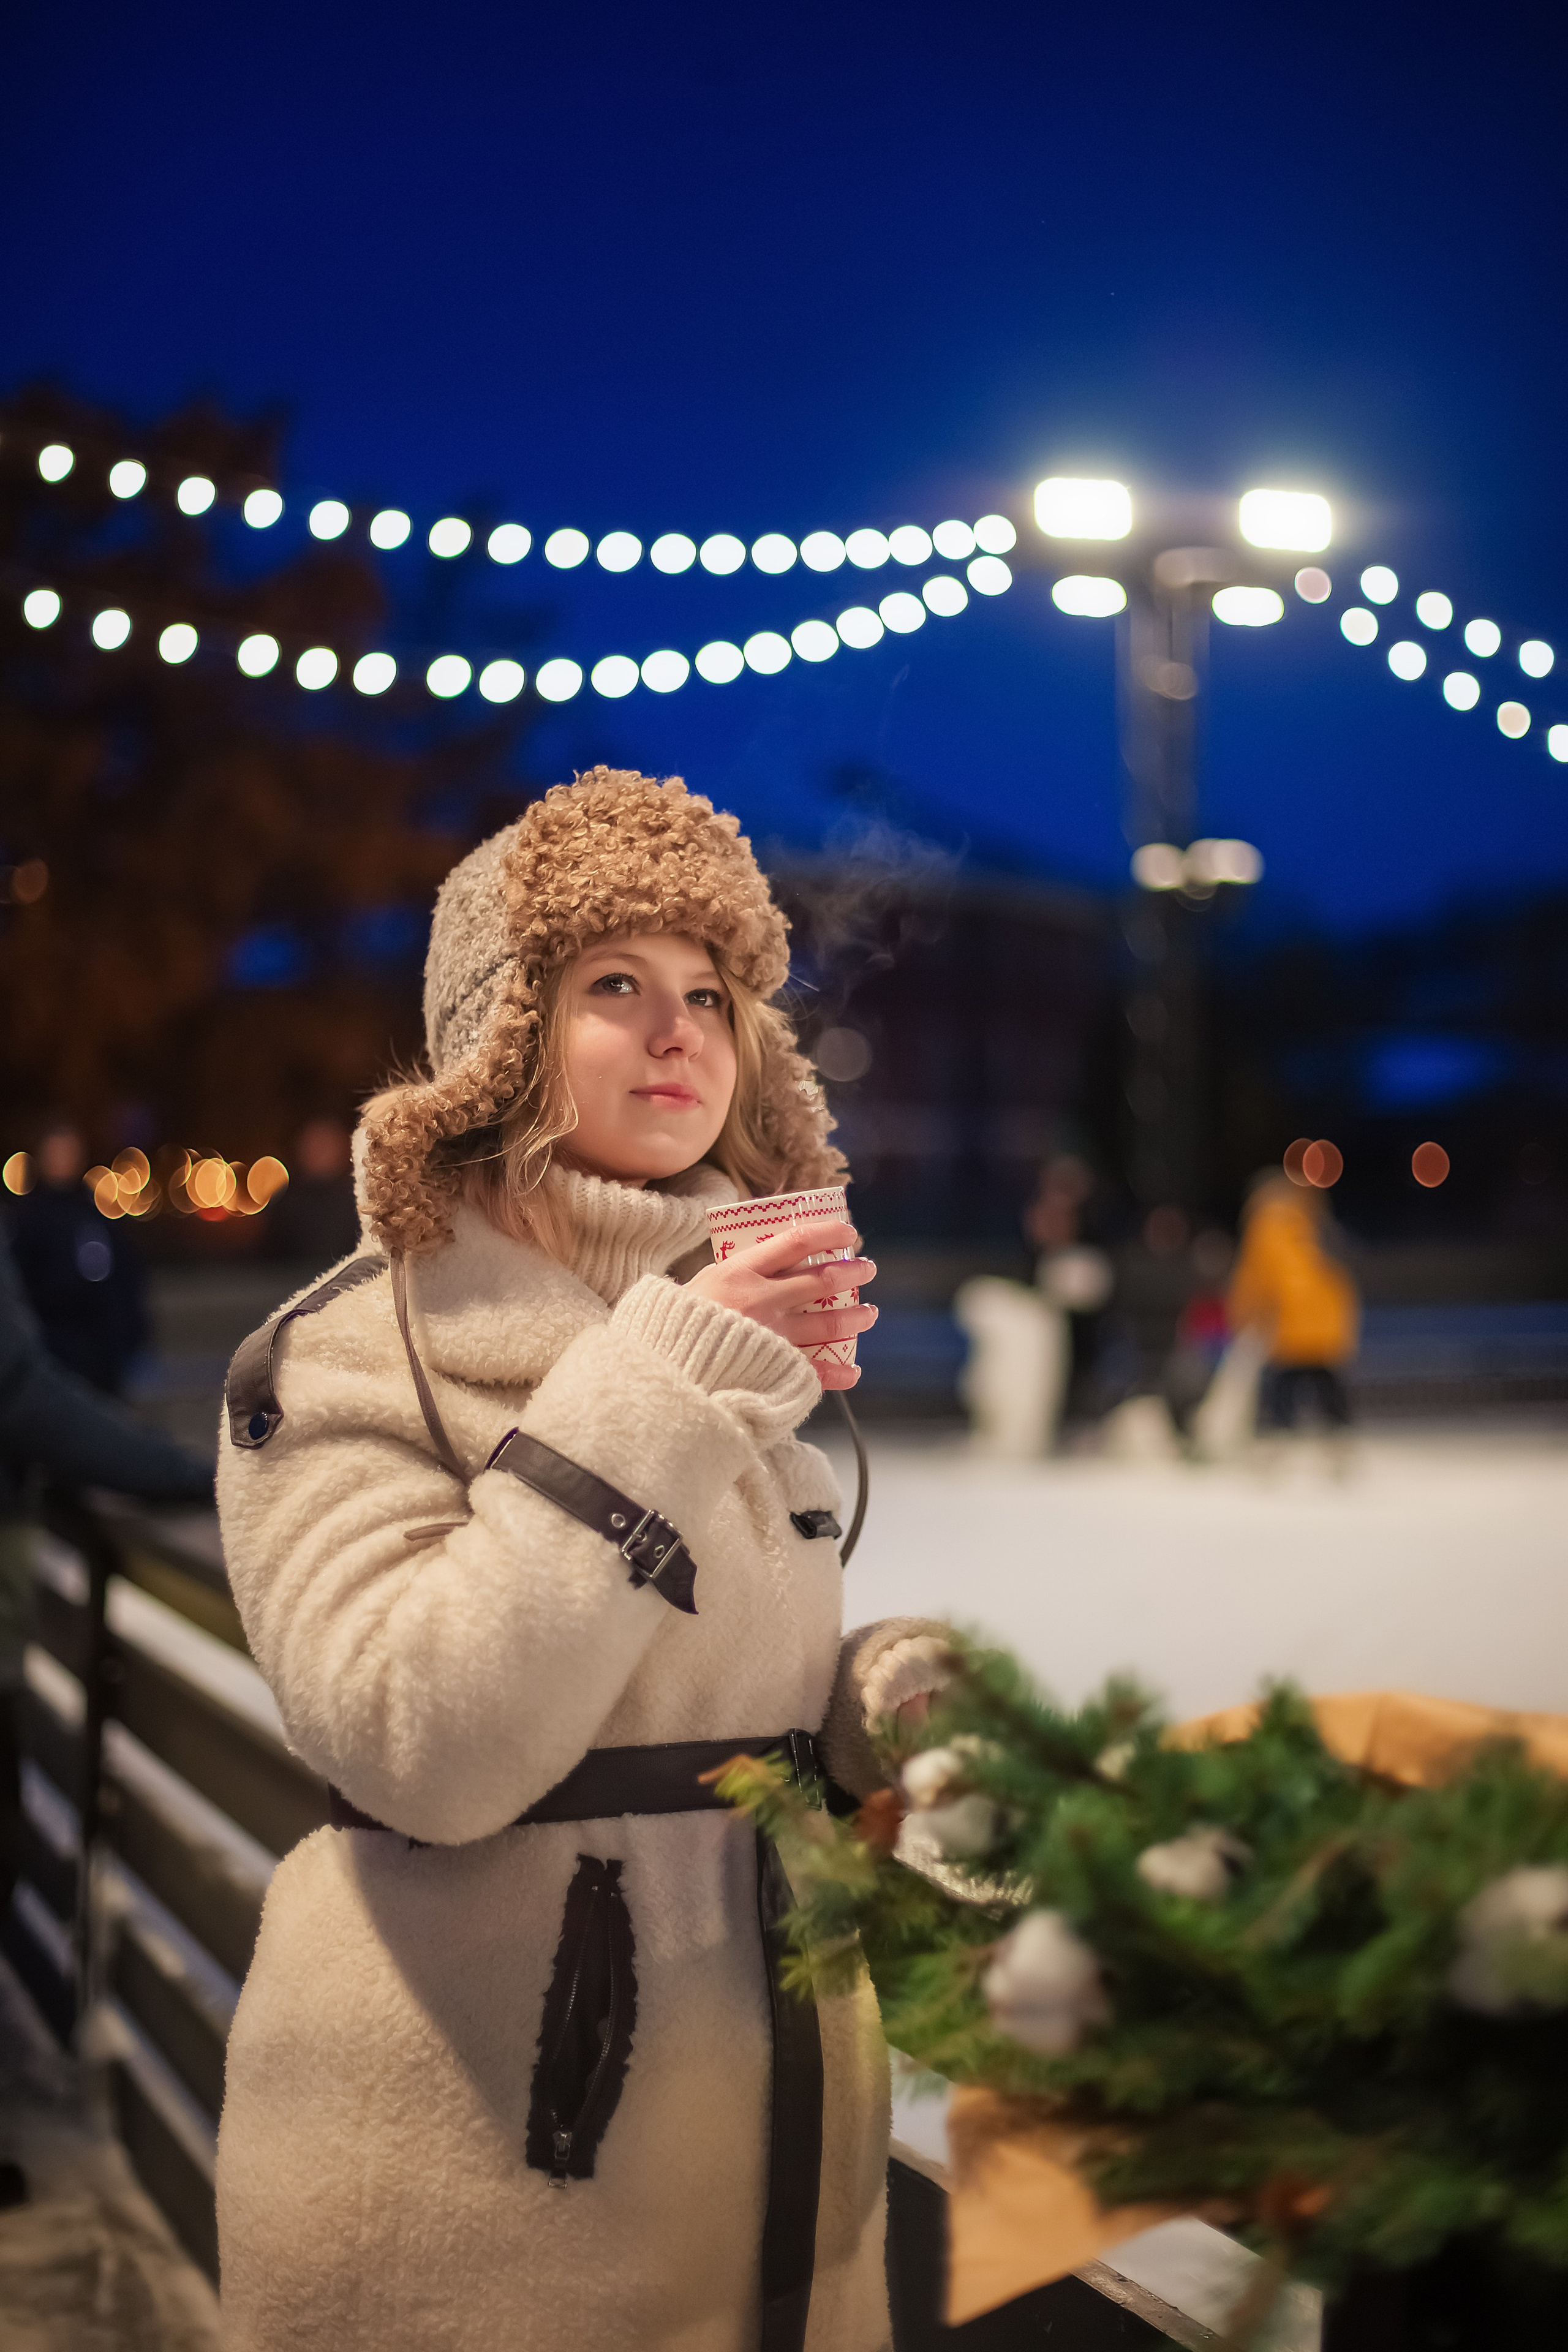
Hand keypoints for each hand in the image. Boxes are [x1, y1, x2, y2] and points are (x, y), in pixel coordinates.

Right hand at [685, 1215, 876, 1389]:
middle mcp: (761, 1300)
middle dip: (851, 1273)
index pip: (795, 1242)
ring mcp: (771, 1336)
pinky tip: (853, 1371)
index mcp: (740, 1272)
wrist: (664, 1371)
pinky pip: (815, 1370)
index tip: (847, 1232)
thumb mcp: (698, 1284)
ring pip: (827, 1323)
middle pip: (820, 1281)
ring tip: (869, 1313)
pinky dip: (838, 1372)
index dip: (828, 1233)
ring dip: (855, 1317)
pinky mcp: (774, 1368)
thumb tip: (762, 1258)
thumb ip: (731, 1273)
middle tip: (867, 1269)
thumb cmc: (673, 1325)